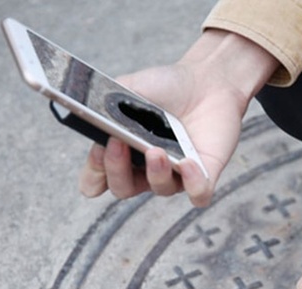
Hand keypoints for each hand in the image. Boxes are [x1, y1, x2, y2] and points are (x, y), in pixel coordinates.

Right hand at [79, 30, 278, 206]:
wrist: (208, 79)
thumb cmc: (168, 86)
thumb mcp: (130, 88)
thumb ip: (108, 102)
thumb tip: (95, 115)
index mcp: (123, 151)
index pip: (98, 179)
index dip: (93, 174)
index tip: (97, 151)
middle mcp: (147, 169)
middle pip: (123, 188)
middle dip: (116, 171)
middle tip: (119, 144)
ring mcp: (176, 174)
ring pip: (160, 190)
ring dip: (155, 173)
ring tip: (156, 150)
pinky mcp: (205, 175)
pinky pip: (198, 195)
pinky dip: (193, 185)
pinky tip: (187, 164)